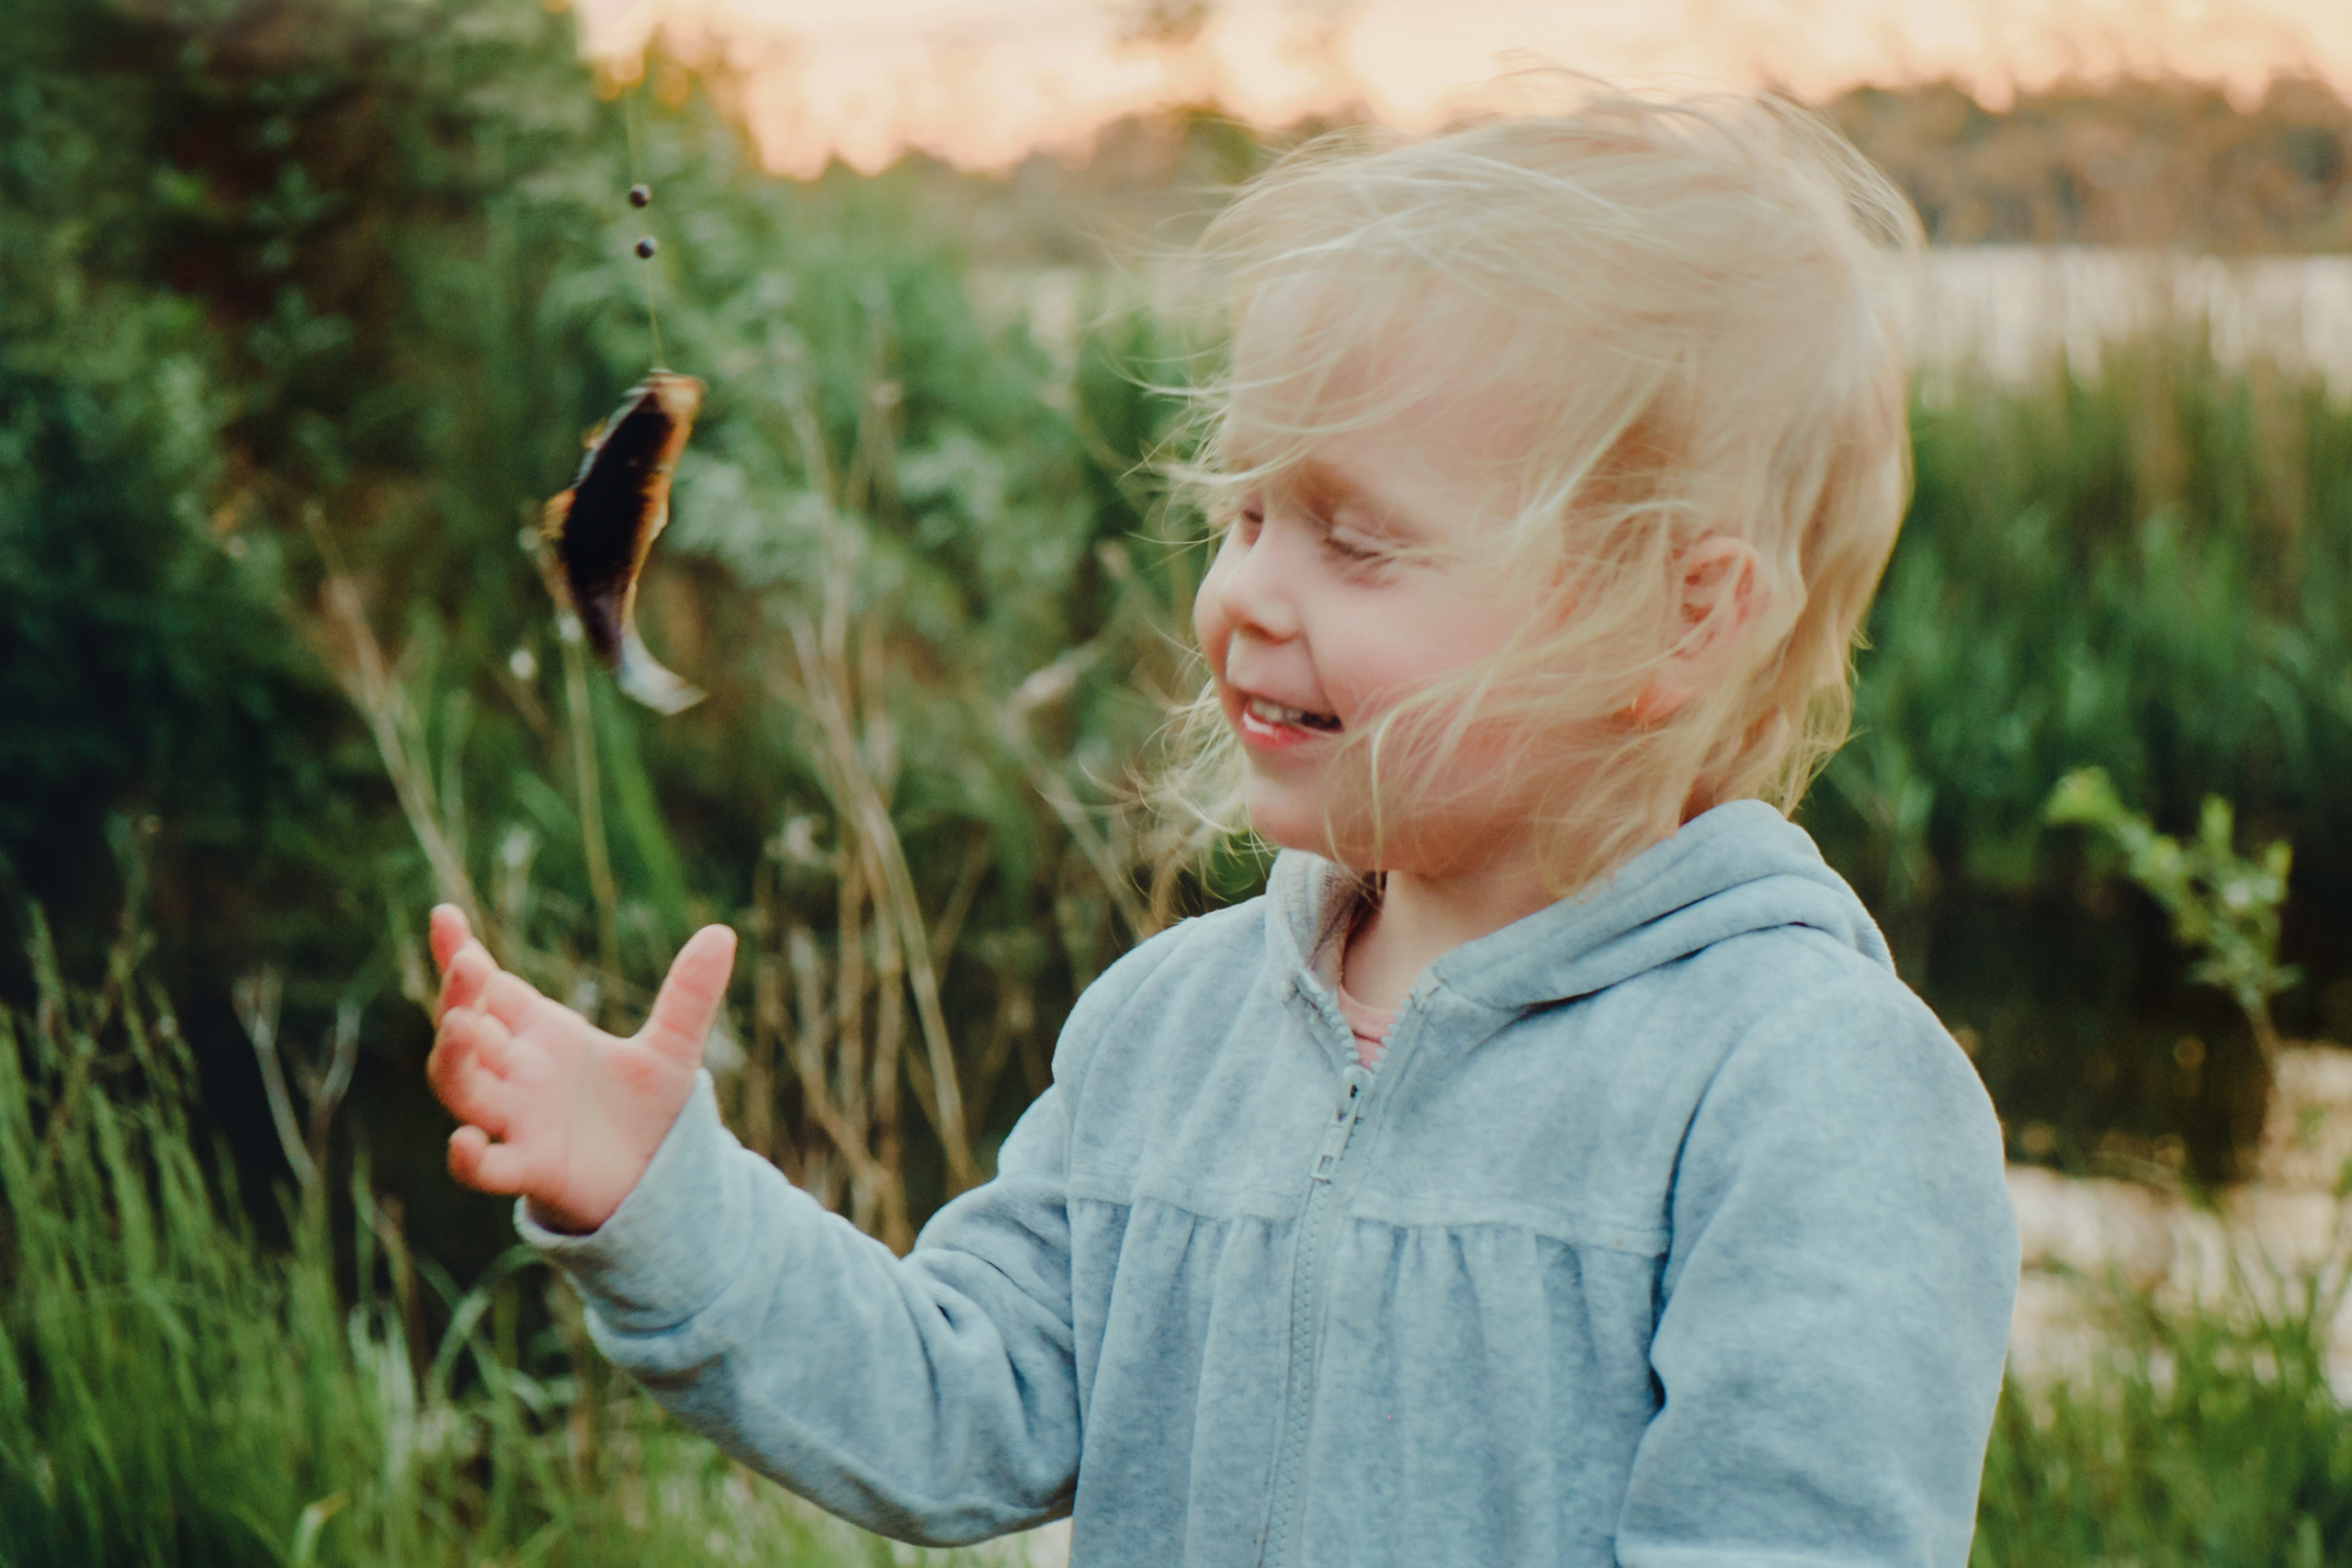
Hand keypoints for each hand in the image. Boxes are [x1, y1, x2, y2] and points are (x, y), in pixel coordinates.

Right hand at [426, 905, 736, 1234]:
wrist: (659, 1180)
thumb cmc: (648, 1110)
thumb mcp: (674, 1048)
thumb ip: (689, 995)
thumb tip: (723, 932)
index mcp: (541, 1033)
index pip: (488, 987)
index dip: (460, 953)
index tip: (443, 914)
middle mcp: (518, 1072)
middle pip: (465, 1031)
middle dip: (457, 997)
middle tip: (467, 964)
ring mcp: (518, 1119)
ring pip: (462, 1088)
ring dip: (454, 1059)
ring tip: (461, 1025)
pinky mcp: (531, 1167)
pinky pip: (486, 1168)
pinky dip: (469, 1159)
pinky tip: (465, 1142)